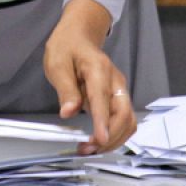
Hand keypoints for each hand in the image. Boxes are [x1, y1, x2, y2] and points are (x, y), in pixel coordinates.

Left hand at [43, 0, 134, 154]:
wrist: (79, 36)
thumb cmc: (67, 48)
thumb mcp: (57, 64)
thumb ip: (65, 89)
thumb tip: (68, 112)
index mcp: (99, 70)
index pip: (103, 100)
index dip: (103, 122)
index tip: (99, 141)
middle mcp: (115, 82)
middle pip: (124, 115)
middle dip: (109, 137)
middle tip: (85, 149)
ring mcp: (120, 91)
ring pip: (128, 122)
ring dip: (113, 140)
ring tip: (90, 149)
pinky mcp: (118, 99)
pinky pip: (124, 121)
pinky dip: (115, 135)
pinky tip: (98, 142)